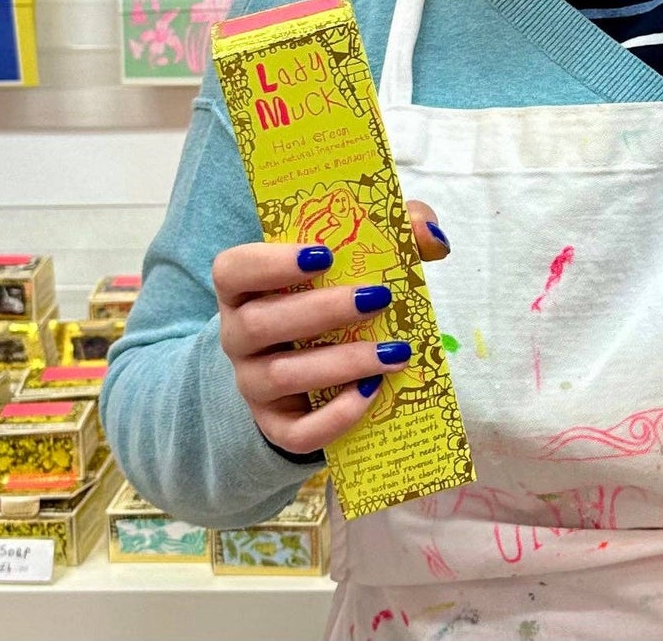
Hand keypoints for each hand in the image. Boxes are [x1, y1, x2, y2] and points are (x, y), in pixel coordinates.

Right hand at [212, 201, 449, 454]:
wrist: (309, 365)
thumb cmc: (332, 294)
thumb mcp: (358, 256)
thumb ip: (396, 231)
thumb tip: (430, 235)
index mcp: (245, 287)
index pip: (232, 270)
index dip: (270, 263)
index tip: (323, 255)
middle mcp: (238, 335)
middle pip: (258, 323)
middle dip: (322, 310)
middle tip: (377, 298)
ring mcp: (252, 383)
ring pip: (281, 376)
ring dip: (341, 362)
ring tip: (394, 352)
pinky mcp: (276, 424)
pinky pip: (296, 432)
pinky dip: (335, 416)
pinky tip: (372, 392)